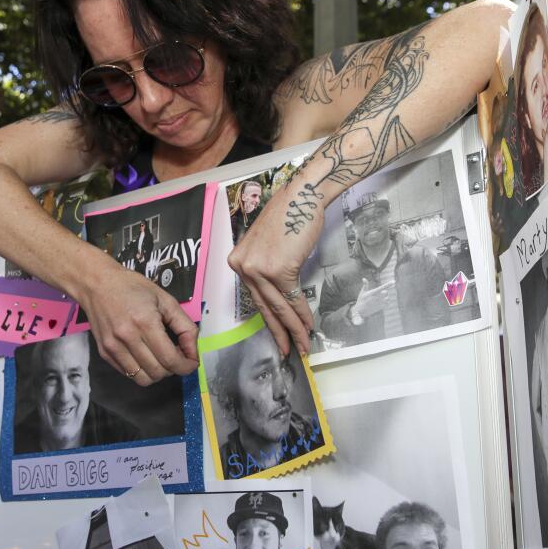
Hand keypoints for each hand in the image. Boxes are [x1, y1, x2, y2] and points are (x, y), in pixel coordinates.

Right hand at [75, 261, 197, 385]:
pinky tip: (144, 355)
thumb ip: (185, 327)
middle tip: (175, 354)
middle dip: (173, 368)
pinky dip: (142, 370)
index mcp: (145, 323)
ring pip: (143, 379)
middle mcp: (127, 338)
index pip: (171, 360)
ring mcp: (113, 348)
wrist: (97, 283)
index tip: (192, 361)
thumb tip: (193, 353)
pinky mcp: (104, 353)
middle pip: (158, 373)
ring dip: (157, 373)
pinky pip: (128, 374)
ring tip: (159, 356)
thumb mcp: (166, 300)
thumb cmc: (132, 287)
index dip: (187, 366)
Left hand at [228, 181, 321, 355]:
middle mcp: (243, 267)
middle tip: (287, 351)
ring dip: (294, 329)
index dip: (268, 320)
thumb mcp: (267, 246)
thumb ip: (266, 269)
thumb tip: (278, 292)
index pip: (254, 298)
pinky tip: (309, 326)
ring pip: (278, 307)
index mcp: (238, 262)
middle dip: (279, 332)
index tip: (277, 336)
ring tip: (303, 345)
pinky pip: (292, 298)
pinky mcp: (278, 269)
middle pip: (264, 307)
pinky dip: (302, 314)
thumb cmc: (289, 217)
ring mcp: (259, 269)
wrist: (301, 198)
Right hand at [350, 278, 390, 322]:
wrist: (360, 312)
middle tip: (381, 292)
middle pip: (386, 292)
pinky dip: (386, 302)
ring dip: (386, 297)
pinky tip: (382, 302)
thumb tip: (364, 278)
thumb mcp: (362, 292)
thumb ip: (365, 285)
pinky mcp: (380, 307)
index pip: (383, 287)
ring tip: (380, 298)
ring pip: (387, 298)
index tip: (394, 281)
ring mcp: (379, 303)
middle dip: (385, 291)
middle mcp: (377, 297)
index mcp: (373, 293)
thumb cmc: (361, 300)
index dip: (389, 284)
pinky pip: (387, 303)